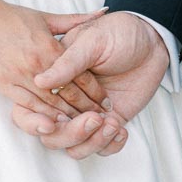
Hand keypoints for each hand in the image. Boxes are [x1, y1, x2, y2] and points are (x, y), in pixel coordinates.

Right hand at [0, 0, 110, 122]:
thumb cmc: (11, 16)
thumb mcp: (45, 17)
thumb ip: (75, 20)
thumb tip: (104, 11)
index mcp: (49, 46)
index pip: (79, 74)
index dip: (95, 90)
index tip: (106, 101)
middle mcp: (38, 64)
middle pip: (68, 92)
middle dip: (86, 107)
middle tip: (100, 118)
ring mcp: (20, 76)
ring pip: (50, 103)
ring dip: (68, 116)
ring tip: (83, 126)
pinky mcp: (4, 85)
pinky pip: (28, 105)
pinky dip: (43, 117)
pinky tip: (56, 124)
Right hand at [10, 12, 168, 158]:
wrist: (151, 39)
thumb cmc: (117, 32)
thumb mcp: (93, 40)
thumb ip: (69, 62)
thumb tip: (40, 81)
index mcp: (54, 78)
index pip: (30, 108)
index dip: (35, 122)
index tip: (51, 124)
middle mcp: (66, 101)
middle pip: (51, 136)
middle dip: (70, 133)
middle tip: (95, 118)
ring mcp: (86, 114)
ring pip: (74, 147)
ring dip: (91, 141)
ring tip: (111, 123)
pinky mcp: (107, 123)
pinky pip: (100, 148)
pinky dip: (109, 146)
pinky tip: (121, 129)